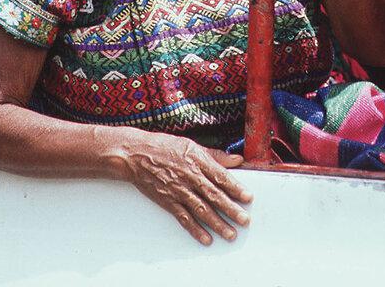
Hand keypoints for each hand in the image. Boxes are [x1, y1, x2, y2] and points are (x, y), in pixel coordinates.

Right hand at [112, 129, 251, 245]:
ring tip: (230, 234)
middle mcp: (190, 177)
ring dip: (217, 223)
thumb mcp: (192, 145)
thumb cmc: (165, 147)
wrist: (136, 155)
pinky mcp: (168, 201)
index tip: (248, 198)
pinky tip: (206, 238)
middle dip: (231, 209)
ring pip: (202, 210)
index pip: (221, 177)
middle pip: (214, 196)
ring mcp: (179, 191)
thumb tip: (238, 160)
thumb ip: (216, 155)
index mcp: (198, 161)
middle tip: (244, 220)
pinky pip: (184, 218)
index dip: (236, 188)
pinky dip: (195, 229)